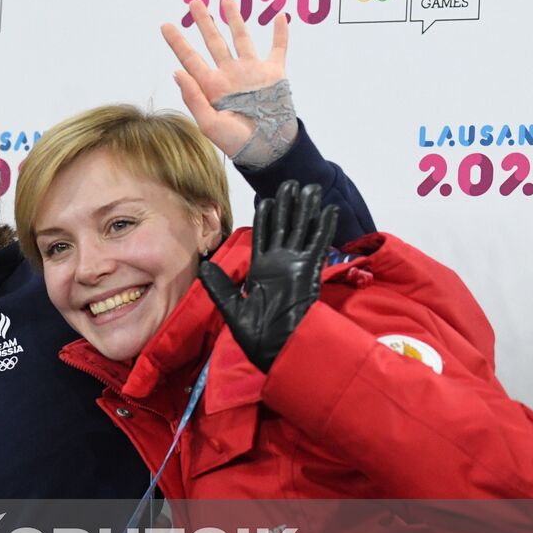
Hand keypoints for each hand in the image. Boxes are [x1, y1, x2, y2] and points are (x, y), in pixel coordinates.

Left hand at [161, 0, 291, 160]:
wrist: (268, 148)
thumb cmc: (236, 141)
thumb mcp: (209, 124)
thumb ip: (193, 97)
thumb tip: (176, 71)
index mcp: (211, 86)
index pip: (190, 58)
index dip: (177, 42)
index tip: (165, 25)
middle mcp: (229, 74)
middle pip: (213, 42)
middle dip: (204, 22)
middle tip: (194, 2)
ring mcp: (251, 72)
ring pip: (241, 38)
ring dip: (235, 19)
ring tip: (228, 0)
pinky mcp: (273, 73)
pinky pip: (277, 48)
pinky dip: (280, 33)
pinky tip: (279, 16)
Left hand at [199, 180, 337, 372]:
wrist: (278, 349)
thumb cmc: (256, 334)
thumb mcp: (232, 308)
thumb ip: (220, 286)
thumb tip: (204, 266)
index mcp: (261, 270)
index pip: (263, 236)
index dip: (266, 218)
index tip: (267, 199)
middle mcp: (280, 263)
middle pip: (284, 227)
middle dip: (287, 205)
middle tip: (290, 182)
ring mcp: (296, 265)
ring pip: (302, 229)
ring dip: (306, 209)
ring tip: (309, 187)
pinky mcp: (309, 270)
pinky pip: (317, 244)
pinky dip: (323, 227)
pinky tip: (328, 210)